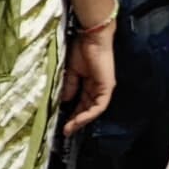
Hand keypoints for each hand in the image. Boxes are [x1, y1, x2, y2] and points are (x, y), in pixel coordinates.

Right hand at [60, 21, 117, 135]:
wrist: (91, 38)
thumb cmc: (80, 49)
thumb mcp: (70, 71)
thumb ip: (69, 86)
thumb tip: (64, 100)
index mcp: (89, 83)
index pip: (81, 102)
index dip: (72, 112)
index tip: (61, 122)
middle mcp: (98, 88)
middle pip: (87, 108)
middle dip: (75, 120)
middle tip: (64, 130)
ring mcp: (104, 88)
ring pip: (93, 110)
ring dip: (81, 120)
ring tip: (69, 128)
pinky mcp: (107, 88)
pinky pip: (99, 106)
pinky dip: (89, 114)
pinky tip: (78, 120)